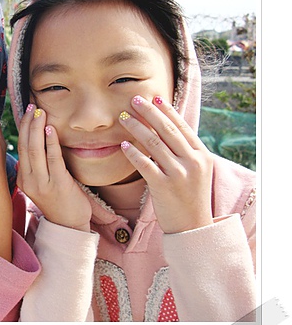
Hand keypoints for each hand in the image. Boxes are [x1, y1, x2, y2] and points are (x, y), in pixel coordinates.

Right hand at [17, 105, 92, 231]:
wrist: (69, 225)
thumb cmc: (58, 202)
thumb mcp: (40, 184)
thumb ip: (34, 167)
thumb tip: (30, 145)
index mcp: (22, 179)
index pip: (20, 147)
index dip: (24, 127)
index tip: (27, 111)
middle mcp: (28, 180)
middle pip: (26, 146)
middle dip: (29, 124)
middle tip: (32, 106)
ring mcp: (42, 183)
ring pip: (36, 150)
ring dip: (38, 129)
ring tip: (40, 112)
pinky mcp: (58, 184)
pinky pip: (53, 159)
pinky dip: (51, 142)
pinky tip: (52, 129)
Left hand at [119, 95, 213, 233]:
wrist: (192, 227)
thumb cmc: (190, 197)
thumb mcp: (196, 172)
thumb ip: (185, 152)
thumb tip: (168, 130)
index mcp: (201, 155)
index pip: (182, 127)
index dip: (166, 110)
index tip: (154, 97)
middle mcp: (192, 162)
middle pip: (167, 130)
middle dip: (149, 112)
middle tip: (134, 100)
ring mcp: (179, 174)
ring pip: (154, 143)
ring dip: (137, 127)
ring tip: (123, 118)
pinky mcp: (164, 186)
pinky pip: (145, 164)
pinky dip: (133, 152)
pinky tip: (123, 144)